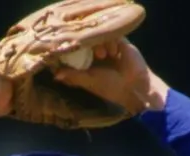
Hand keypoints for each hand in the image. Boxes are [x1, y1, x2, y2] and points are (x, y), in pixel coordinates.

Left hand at [53, 39, 168, 113]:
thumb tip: (55, 76)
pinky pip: (112, 34)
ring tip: (104, 56)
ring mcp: (108, 47)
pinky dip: (110, 40)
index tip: (72, 52)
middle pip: (86, 41)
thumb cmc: (110, 87)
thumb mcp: (89, 81)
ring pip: (98, 36)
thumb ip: (73, 76)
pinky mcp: (121, 42)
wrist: (133, 87)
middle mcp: (96, 54)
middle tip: (92, 54)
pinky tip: (114, 52)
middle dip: (86, 46)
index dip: (73, 50)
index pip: (76, 51)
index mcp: (87, 63)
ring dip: (99, 44)